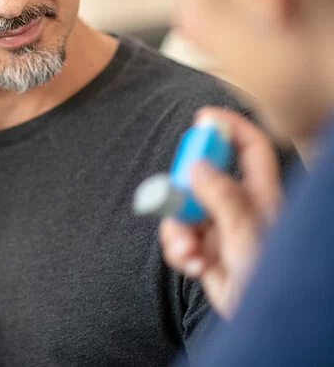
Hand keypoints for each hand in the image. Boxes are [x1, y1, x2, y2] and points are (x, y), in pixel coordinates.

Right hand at [159, 107, 282, 318]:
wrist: (260, 327)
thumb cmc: (270, 281)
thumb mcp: (247, 236)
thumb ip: (223, 198)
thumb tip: (197, 166)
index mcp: (263, 197)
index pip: (251, 149)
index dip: (229, 128)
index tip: (202, 118)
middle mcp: (241, 208)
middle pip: (205, 177)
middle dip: (184, 190)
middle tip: (175, 200)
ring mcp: (222, 230)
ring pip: (185, 211)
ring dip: (178, 230)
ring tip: (188, 252)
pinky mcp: (206, 252)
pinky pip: (179, 238)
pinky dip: (179, 251)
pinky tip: (192, 265)